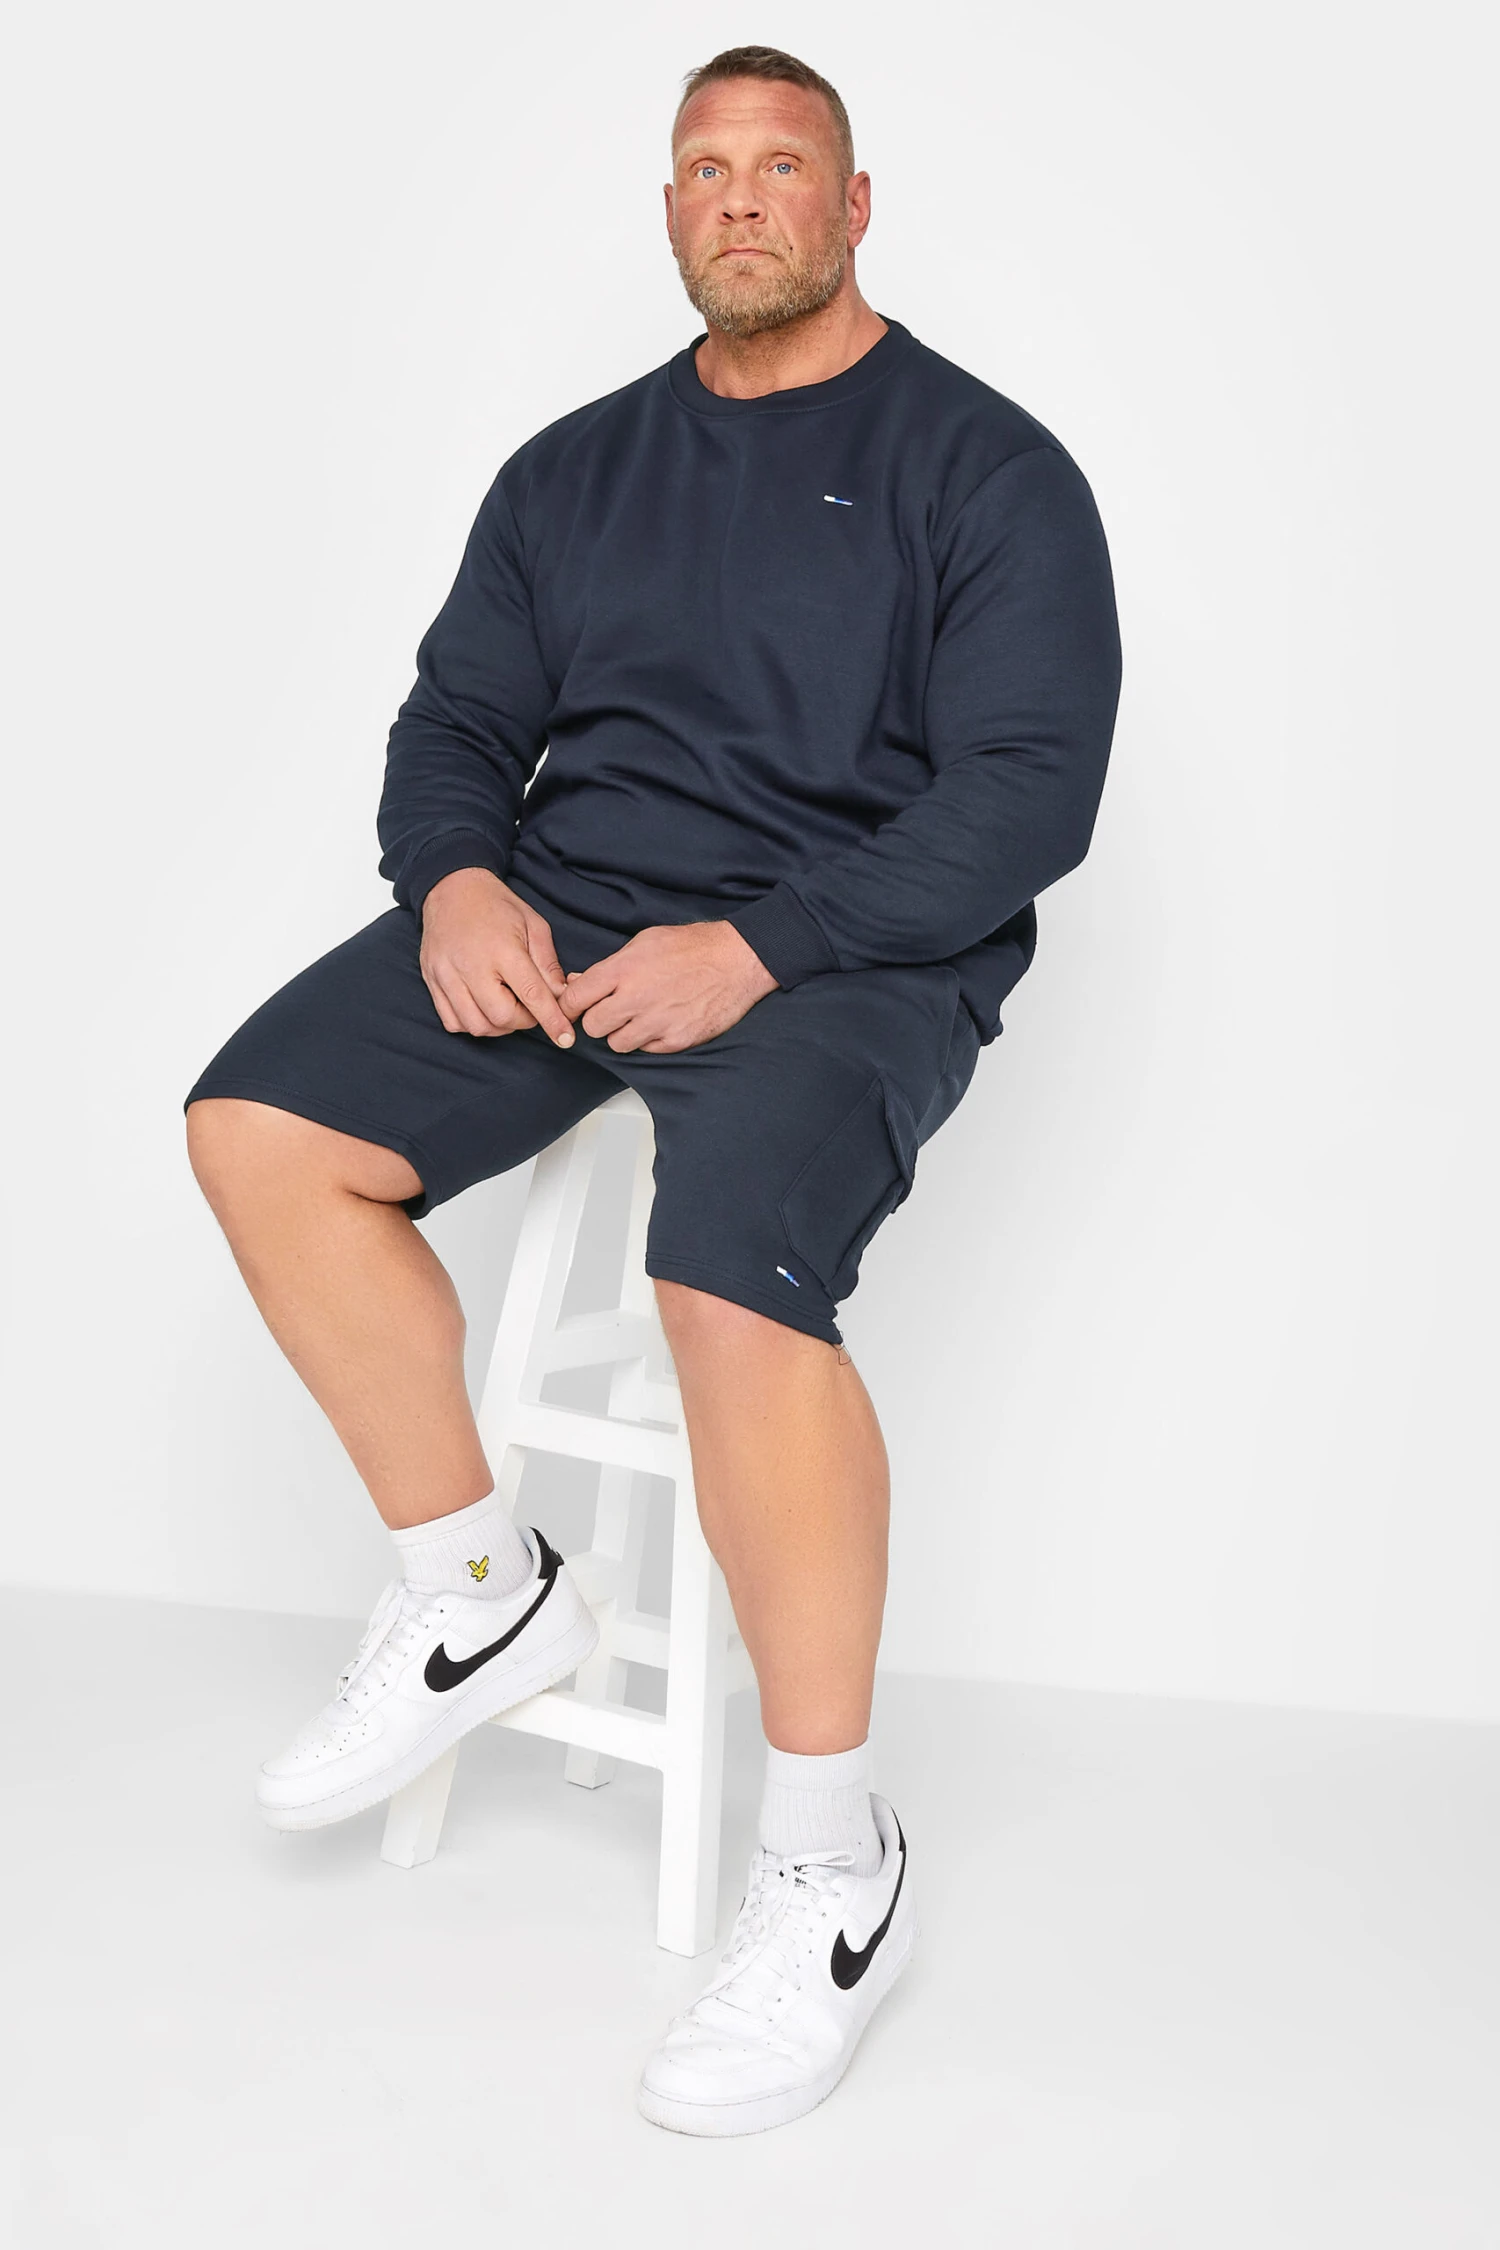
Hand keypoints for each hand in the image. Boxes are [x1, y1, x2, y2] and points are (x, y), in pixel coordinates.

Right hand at [419, 868, 576, 1045]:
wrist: (451, 888)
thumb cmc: (496, 906)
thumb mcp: (534, 925)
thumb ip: (548, 963)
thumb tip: (561, 996)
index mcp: (503, 949)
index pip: (532, 995)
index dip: (552, 1021)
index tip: (565, 1038)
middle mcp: (471, 965)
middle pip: (501, 1016)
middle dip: (523, 1021)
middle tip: (530, 1008)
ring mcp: (447, 975)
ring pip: (476, 1025)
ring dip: (499, 1026)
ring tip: (508, 1007)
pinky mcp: (432, 981)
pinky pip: (452, 1021)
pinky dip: (472, 1024)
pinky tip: (483, 1008)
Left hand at [557, 920, 776, 1051]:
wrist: (737, 960)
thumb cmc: (692, 947)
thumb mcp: (644, 942)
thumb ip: (609, 965)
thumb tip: (577, 982)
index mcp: (623, 970)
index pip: (575, 998)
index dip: (570, 1004)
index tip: (576, 1007)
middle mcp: (637, 998)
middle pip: (593, 1026)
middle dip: (598, 1019)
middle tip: (612, 1011)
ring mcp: (657, 1022)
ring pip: (617, 1043)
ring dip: (623, 1033)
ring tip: (639, 1017)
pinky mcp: (677, 1039)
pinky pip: (647, 1050)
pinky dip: (649, 1040)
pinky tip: (661, 1022)